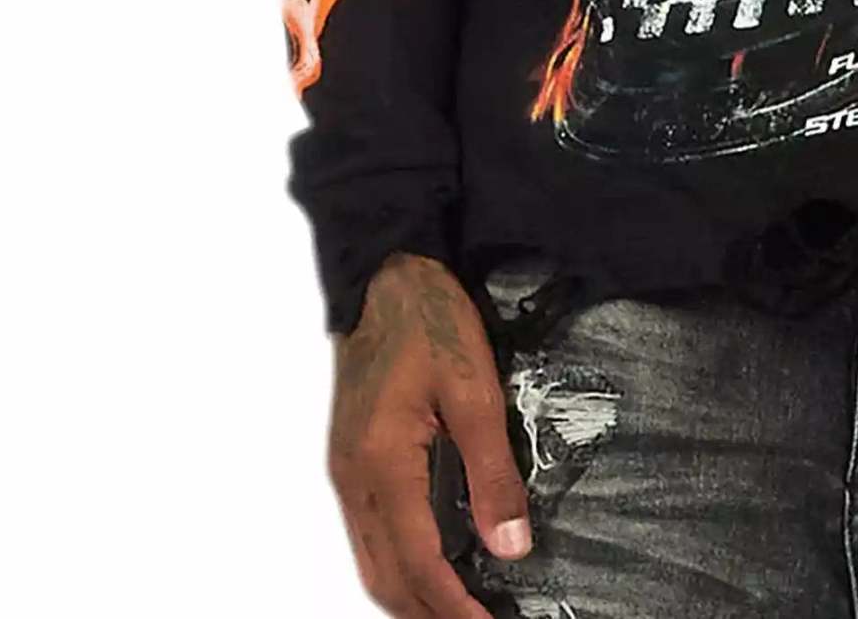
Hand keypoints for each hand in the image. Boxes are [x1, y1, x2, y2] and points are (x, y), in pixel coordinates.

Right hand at [328, 252, 532, 616]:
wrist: (384, 273)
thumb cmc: (429, 319)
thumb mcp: (474, 388)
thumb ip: (492, 472)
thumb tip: (511, 546)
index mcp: (382, 465)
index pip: (419, 566)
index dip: (454, 610)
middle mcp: (354, 480)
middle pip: (386, 579)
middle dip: (430, 614)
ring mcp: (346, 472)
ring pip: (372, 563)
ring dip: (411, 597)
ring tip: (458, 610)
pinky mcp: (350, 459)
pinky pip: (368, 535)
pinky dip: (398, 566)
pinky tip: (430, 567)